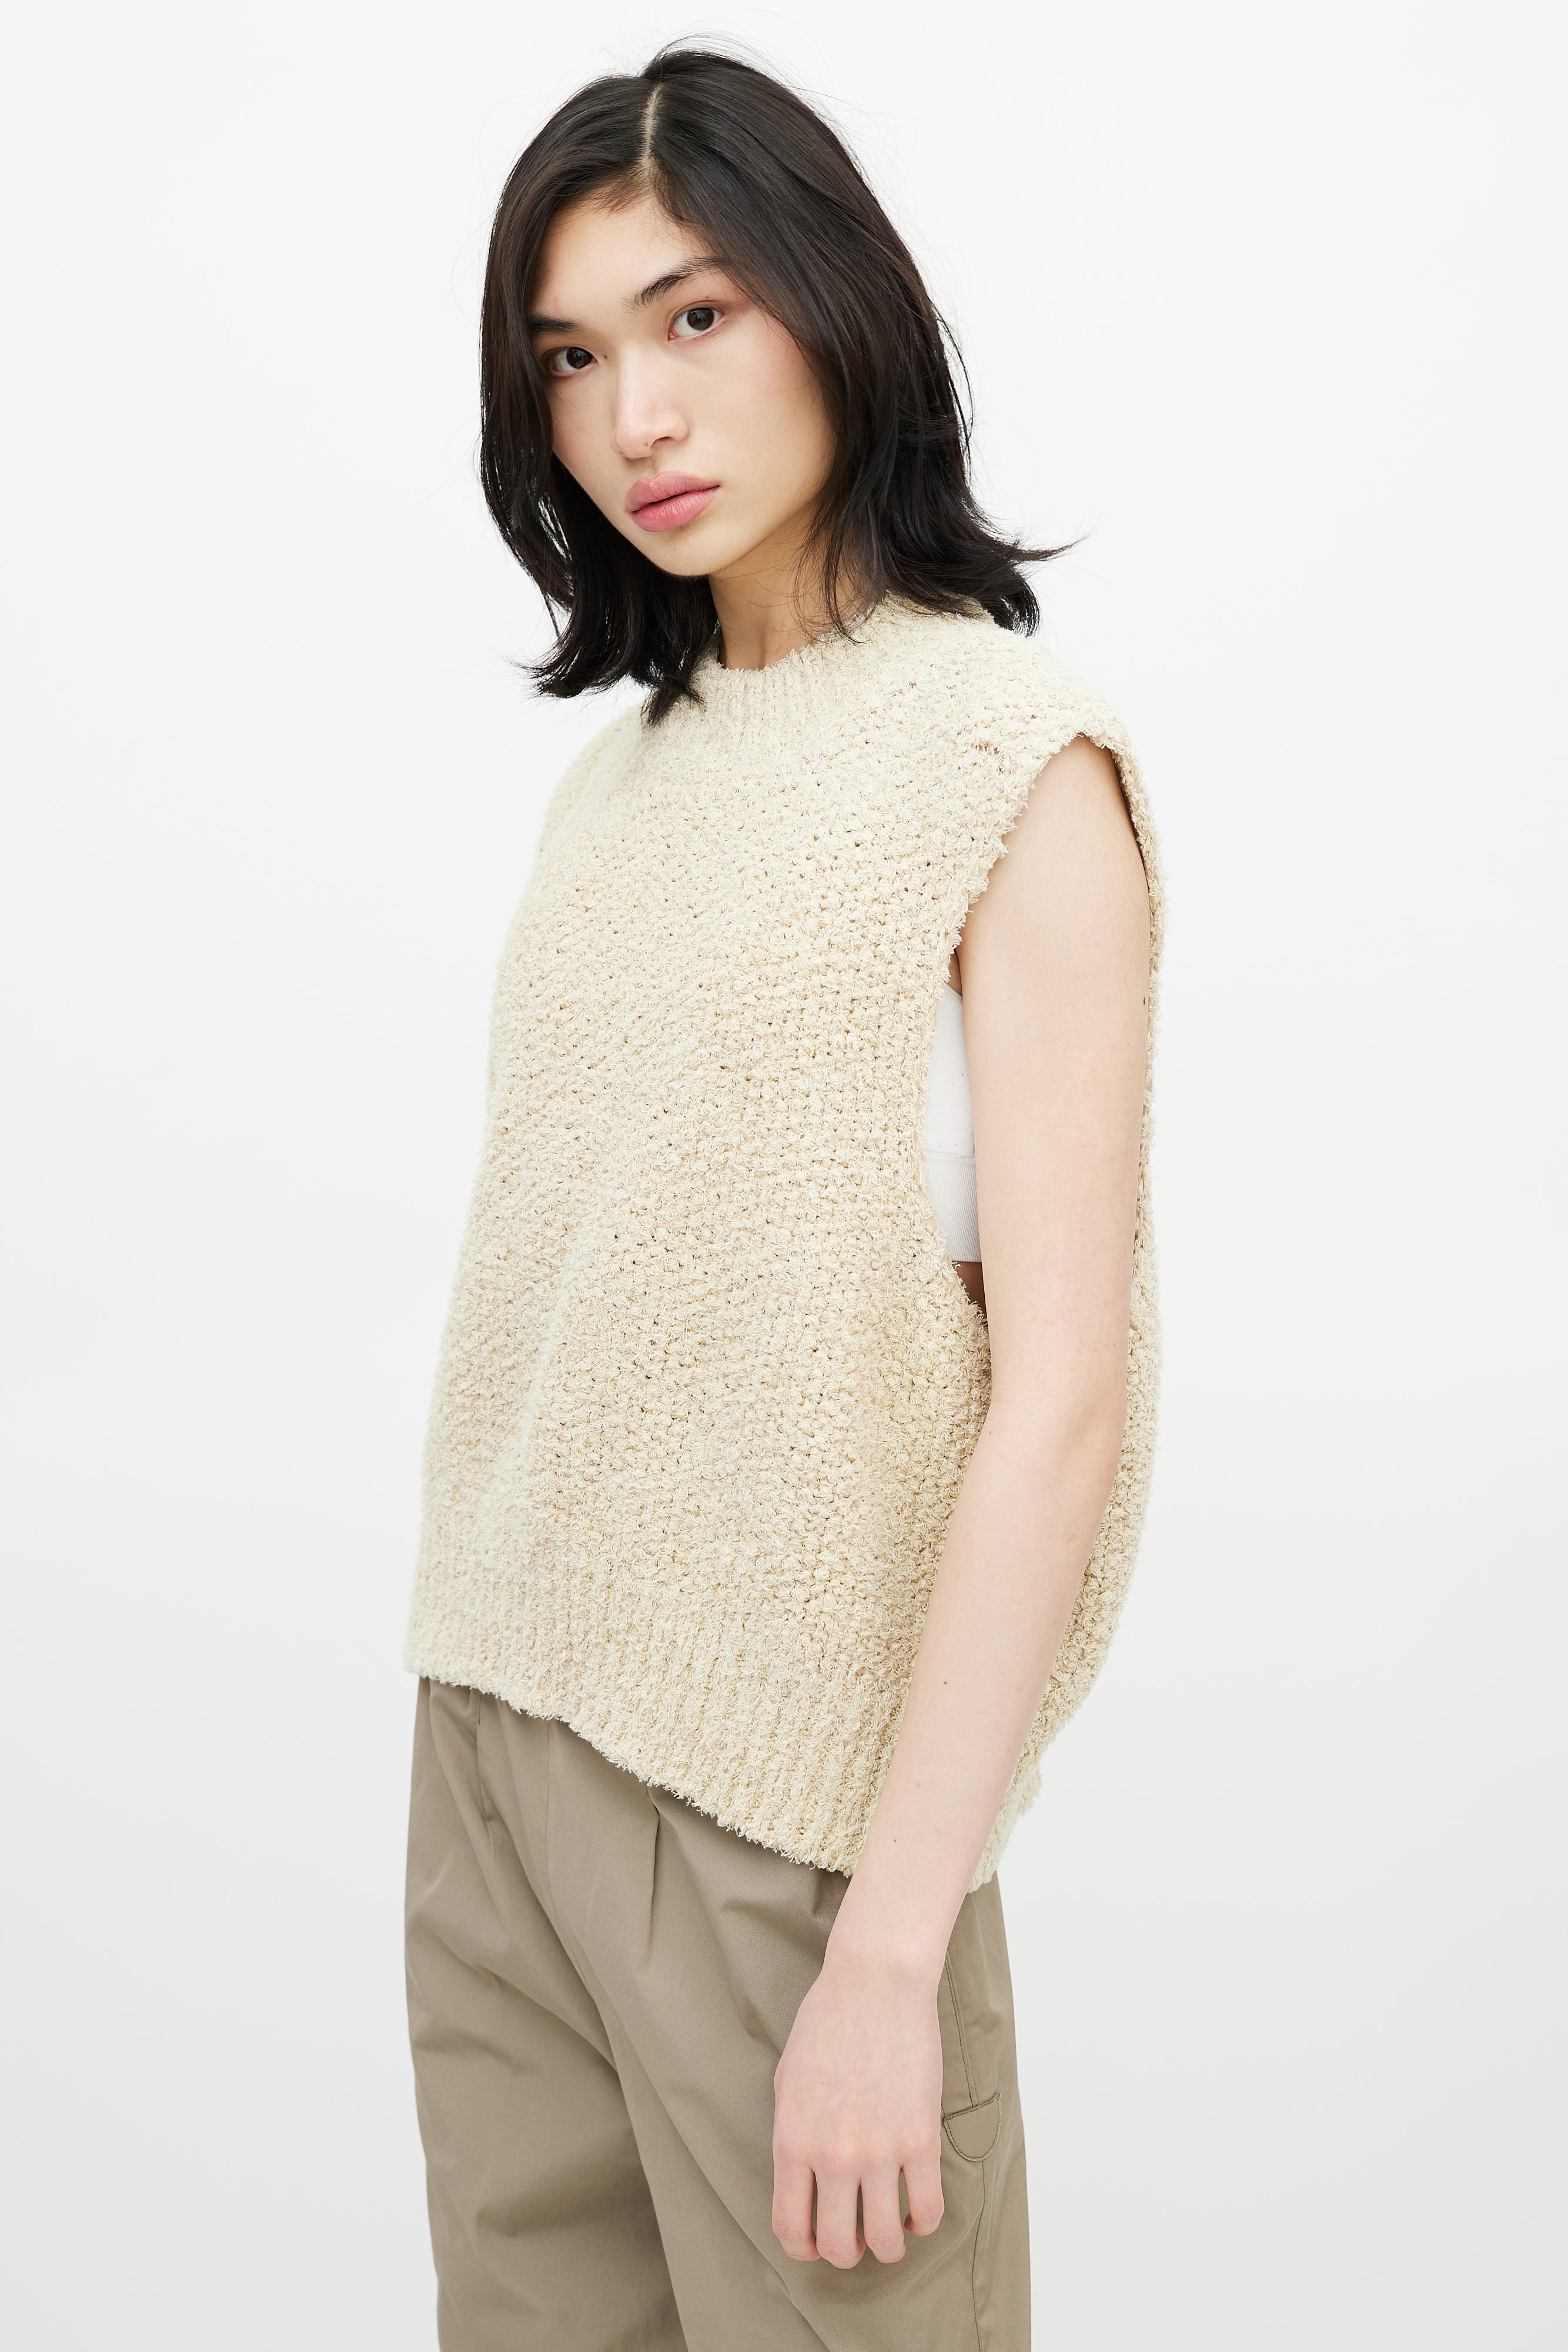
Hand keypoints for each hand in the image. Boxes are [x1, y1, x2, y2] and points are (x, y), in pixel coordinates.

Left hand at [770, 1943, 945, 2266]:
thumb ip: (791, 2136)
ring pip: (886, 2239)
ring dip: (888, 2243)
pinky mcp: (920, 2139)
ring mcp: (879, 2150)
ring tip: (889, 2225)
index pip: (791, 2229)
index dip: (805, 2249)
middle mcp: (833, 2155)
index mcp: (792, 2141)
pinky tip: (917, 2208)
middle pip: (839, 2247)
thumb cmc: (828, 2023)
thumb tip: (802, 2182)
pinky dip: (923, 2222)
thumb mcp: (787, 2081)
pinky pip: (927, 2209)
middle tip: (856, 2234)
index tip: (817, 2243)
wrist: (875, 1983)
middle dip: (847, 2251)